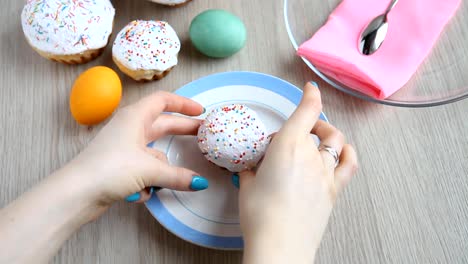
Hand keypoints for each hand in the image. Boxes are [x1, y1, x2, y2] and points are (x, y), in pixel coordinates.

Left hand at [67, 91, 208, 206]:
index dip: (184, 104)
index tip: (201, 112)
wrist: (76, 193)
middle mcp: (130, 128)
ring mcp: (124, 148)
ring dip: (160, 171)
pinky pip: (143, 170)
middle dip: (182, 131)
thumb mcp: (150, 170)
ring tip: (163, 183)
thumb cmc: (110, 168)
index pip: (163, 100)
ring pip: (154, 154)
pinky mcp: (120, 166)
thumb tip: (200, 183)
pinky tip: (138, 194)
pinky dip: (145, 182)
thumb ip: (178, 176)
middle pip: (163, 125)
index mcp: (135, 117)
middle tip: (204, 135)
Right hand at [238, 83, 357, 263]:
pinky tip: (342, 152)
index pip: (306, 111)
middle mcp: (311, 155)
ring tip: (319, 137)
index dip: (310, 95)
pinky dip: (348, 153)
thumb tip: (248, 169)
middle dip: (305, 126)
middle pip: (316, 129)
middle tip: (290, 136)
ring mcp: (326, 172)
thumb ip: (249, 172)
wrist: (280, 245)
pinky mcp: (334, 190)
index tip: (310, 88)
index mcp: (287, 146)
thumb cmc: (262, 217)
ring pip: (335, 142)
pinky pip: (349, 164)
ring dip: (327, 135)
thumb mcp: (247, 187)